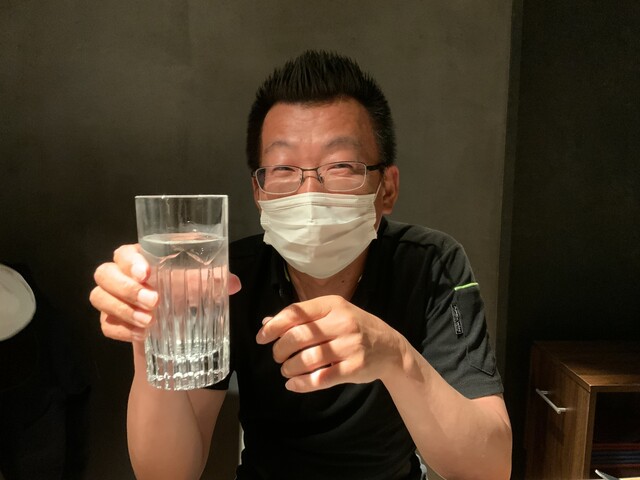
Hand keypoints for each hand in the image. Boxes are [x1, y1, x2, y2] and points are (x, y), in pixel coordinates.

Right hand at [90, 244, 240, 342]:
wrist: (174, 325)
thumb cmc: (182, 291)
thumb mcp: (198, 283)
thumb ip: (215, 279)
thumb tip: (233, 283)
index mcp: (138, 257)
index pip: (123, 252)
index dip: (130, 262)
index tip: (147, 273)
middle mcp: (119, 274)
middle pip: (104, 274)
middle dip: (126, 288)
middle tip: (153, 301)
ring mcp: (110, 298)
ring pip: (99, 298)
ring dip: (123, 310)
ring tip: (148, 321)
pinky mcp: (109, 321)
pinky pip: (105, 325)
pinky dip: (122, 330)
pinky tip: (142, 334)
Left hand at [256, 295, 403, 392]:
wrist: (390, 348)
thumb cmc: (355, 328)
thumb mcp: (332, 314)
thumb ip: (302, 318)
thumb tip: (267, 322)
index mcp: (333, 305)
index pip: (295, 313)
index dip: (274, 326)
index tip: (262, 337)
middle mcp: (342, 322)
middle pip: (298, 336)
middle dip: (280, 349)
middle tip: (277, 356)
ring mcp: (350, 346)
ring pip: (308, 359)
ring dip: (289, 368)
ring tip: (286, 370)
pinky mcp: (354, 368)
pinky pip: (321, 378)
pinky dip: (302, 384)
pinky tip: (294, 384)